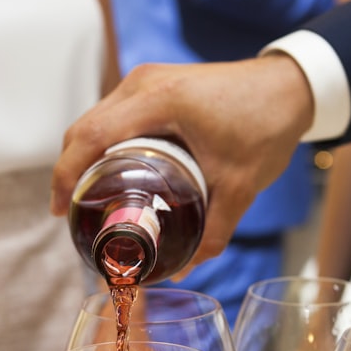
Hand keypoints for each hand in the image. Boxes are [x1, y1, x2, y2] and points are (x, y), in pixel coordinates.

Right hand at [51, 56, 313, 271]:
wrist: (291, 87)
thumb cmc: (267, 126)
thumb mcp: (240, 187)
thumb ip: (213, 233)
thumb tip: (182, 270)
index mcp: (159, 101)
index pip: (91, 137)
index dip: (65, 175)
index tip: (59, 211)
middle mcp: (144, 84)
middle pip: (85, 128)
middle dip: (69, 170)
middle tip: (71, 213)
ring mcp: (147, 80)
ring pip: (97, 119)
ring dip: (85, 156)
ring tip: (87, 198)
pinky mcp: (155, 84)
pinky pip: (115, 114)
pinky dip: (104, 143)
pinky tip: (110, 172)